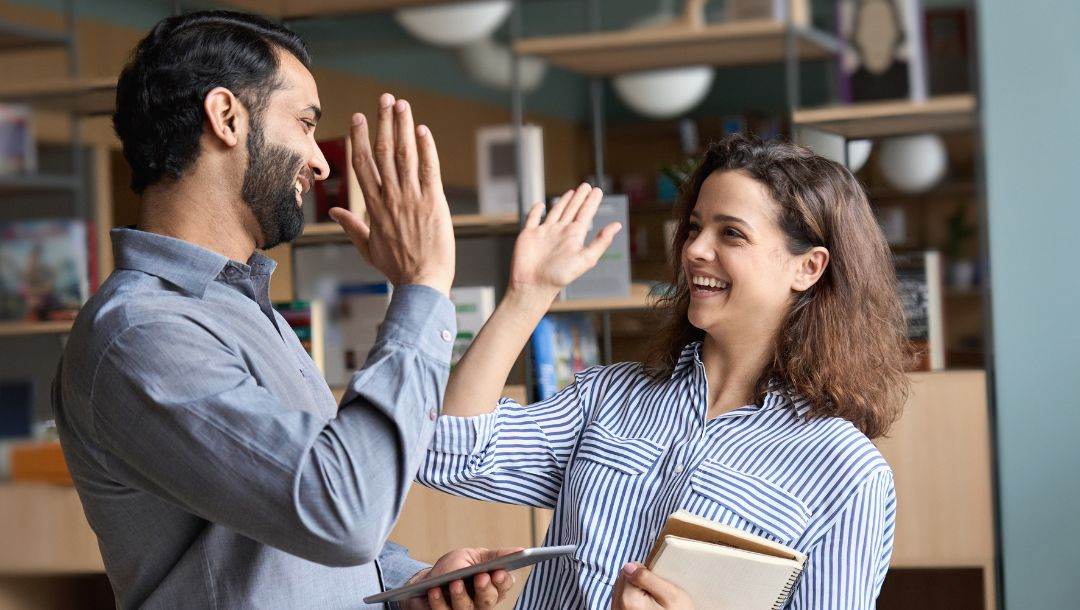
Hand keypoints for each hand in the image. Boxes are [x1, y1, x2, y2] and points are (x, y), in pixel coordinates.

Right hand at [330, 93, 454, 295]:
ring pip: (404, 155)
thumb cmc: (397, 268)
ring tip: (402, 104)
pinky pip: (429, 169)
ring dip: (402, 127)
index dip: (359, 138)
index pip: (363, 165)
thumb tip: (336, 212)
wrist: (421, 283)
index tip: (359, 117)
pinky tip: (422, 130)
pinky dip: (426, 148)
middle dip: (383, 122)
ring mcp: (412, 198)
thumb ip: (352, 227)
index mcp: (373, 207)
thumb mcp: (368, 248)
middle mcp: (390, 198)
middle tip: (384, 98)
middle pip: (382, 152)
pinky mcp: (434, 202)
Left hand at [402, 547, 520, 609]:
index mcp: (493, 585)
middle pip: (489, 601)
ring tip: (454, 583)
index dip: (502, 580)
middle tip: (480, 577)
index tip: (497, 573)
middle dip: (485, 590)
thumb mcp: (474, 556)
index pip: (504, 585)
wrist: (429, 581)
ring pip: (467, 609)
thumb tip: (521, 550)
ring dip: (461, 596)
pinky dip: (439, 601)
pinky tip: (435, 591)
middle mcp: (482, 602)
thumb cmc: (456, 567)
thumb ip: (495, 556)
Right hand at [508, 183, 621, 302]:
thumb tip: (617, 226)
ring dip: (563, 201)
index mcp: (574, 236)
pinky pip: (532, 219)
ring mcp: (544, 233)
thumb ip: (601, 242)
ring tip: (571, 192)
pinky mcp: (529, 235)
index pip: (585, 214)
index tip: (597, 190)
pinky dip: (536, 211)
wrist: (533, 286)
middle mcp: (560, 233)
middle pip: (572, 210)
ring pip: (556, 212)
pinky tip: (540, 205)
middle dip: (580, 198)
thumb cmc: (559, 276)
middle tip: (587, 186)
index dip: (591, 202)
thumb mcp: (586, 258)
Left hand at [611, 563, 693, 609]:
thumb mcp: (670, 594)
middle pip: (622, 580)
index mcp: (629, 600)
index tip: (656, 585)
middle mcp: (618, 608)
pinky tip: (645, 608)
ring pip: (620, 591)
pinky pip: (620, 602)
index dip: (643, 574)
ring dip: (634, 592)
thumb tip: (629, 566)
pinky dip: (631, 602)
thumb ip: (647, 578)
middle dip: (637, 583)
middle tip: (655, 596)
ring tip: (651, 603)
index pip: (627, 571)